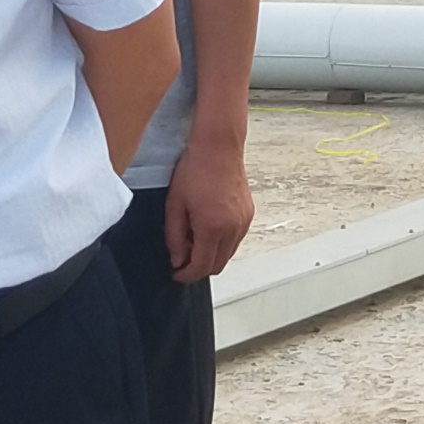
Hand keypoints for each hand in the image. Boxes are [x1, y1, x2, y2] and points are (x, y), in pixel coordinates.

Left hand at [163, 137, 255, 283]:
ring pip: (228, 255)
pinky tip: (207, 228)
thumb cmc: (195, 170)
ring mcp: (243, 222)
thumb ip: (175, 237)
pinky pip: (235, 240)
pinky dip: (222, 243)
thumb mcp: (175, 205)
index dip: (187, 275)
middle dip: (199, 268)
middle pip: (217, 266)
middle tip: (182, 257)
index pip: (202, 267)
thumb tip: (178, 259)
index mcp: (212, 228)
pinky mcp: (248, 215)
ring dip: (211, 255)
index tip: (177, 274)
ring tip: (194, 239)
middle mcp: (232, 229)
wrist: (218, 148)